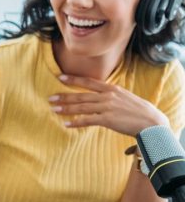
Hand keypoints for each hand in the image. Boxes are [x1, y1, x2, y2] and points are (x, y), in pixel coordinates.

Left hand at [49, 74, 169, 136]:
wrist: (151, 123)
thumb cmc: (139, 111)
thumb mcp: (125, 97)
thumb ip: (111, 95)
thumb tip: (100, 95)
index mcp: (111, 89)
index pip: (88, 82)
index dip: (73, 79)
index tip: (60, 77)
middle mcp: (107, 96)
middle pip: (81, 95)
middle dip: (64, 96)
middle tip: (50, 98)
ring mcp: (107, 107)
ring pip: (81, 107)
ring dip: (66, 109)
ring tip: (54, 110)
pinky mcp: (108, 119)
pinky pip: (87, 120)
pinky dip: (76, 122)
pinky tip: (67, 124)